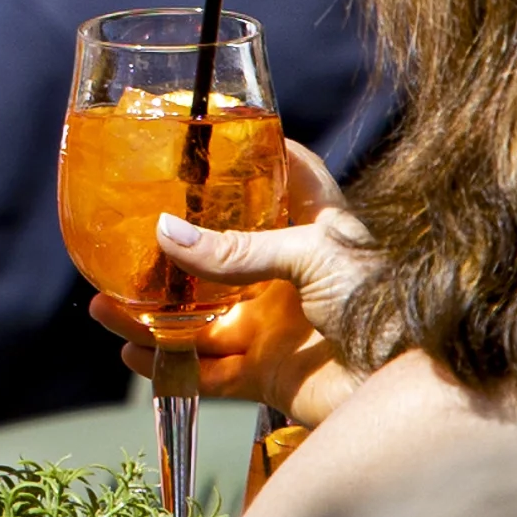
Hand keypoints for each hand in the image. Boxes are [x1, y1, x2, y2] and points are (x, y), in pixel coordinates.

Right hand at [92, 144, 376, 424]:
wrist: (412, 380)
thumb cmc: (385, 301)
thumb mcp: (312, 255)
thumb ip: (238, 250)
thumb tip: (164, 232)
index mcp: (313, 227)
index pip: (285, 175)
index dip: (251, 153)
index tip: (205, 135)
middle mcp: (289, 273)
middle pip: (217, 258)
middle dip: (168, 255)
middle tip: (120, 243)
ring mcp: (276, 325)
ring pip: (198, 320)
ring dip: (151, 318)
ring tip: (104, 308)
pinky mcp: (268, 375)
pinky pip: (207, 372)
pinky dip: (170, 368)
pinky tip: (134, 357)